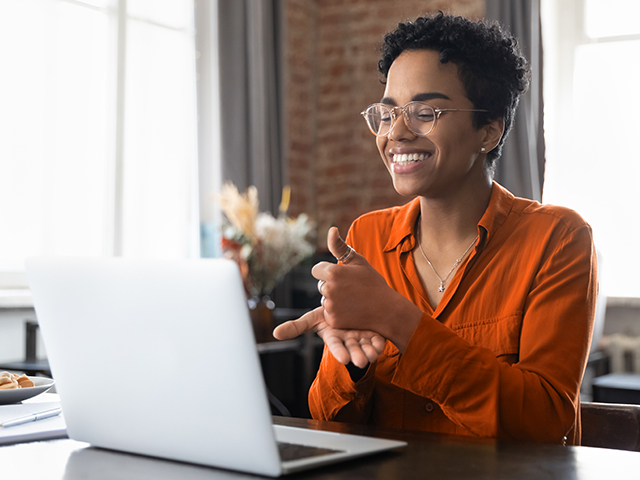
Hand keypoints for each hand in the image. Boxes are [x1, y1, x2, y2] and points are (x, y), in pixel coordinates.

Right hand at [273, 307, 385, 367]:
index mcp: (333, 336)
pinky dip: (379, 344)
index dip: (339, 352)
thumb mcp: (313, 318)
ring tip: (372, 356)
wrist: (348, 303)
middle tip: (361, 361)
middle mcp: (347, 339)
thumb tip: (275, 333)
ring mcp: (361, 338)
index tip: (344, 359)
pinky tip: (381, 345)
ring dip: (369, 353)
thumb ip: (296, 326)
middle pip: (352, 349)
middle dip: (356, 356)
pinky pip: (377, 341)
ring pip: (365, 348)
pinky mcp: (373, 334)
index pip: (335, 346)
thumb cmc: (328, 313)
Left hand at [314, 227, 422, 347]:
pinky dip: (337, 313)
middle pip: (320, 285)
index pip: (316, 270)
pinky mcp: (332, 320)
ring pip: (324, 299)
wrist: (386, 310)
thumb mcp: (358, 262)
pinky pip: (328, 313)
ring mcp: (330, 306)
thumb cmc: (373, 283)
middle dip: (331, 286)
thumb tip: (331, 229)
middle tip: (351, 289)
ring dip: (334, 299)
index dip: (327, 272)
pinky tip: (351, 310)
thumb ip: (340, 247)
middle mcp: (328, 289)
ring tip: (353, 299)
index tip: (341, 276)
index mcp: (333, 272)